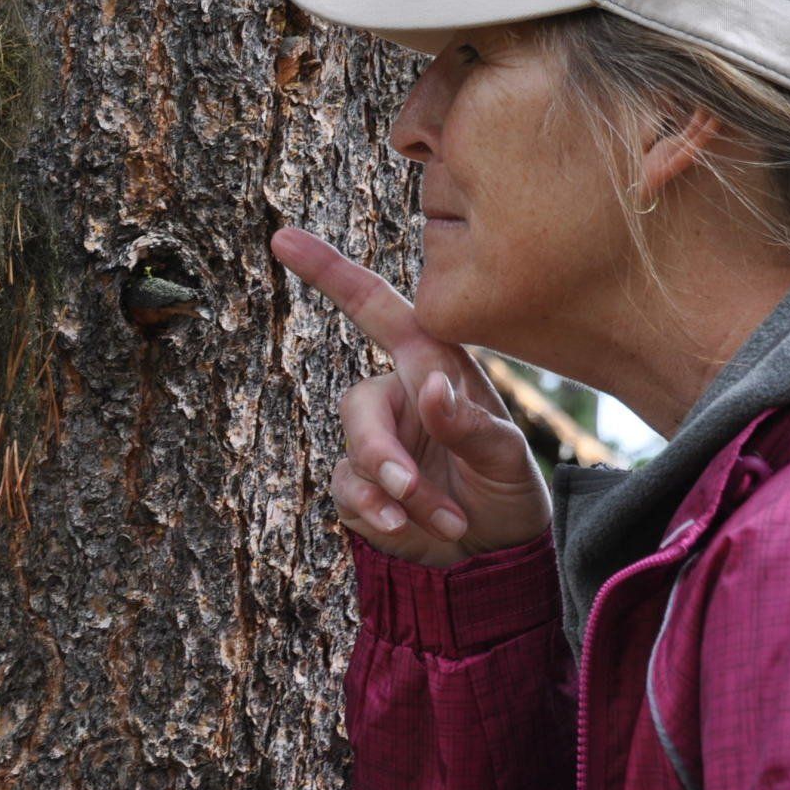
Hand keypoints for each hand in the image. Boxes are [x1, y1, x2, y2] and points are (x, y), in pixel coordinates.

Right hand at [270, 225, 551, 566]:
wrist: (495, 552)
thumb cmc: (507, 485)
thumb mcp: (507, 456)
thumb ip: (471, 424)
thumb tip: (430, 388)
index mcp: (431, 364)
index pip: (375, 307)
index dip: (329, 270)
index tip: (282, 237)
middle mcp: (396, 395)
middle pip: (357, 405)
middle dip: (381, 451)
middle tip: (409, 489)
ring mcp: (375, 441)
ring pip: (355, 455)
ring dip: (397, 492)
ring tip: (448, 520)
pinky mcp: (360, 487)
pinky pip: (348, 492)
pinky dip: (380, 514)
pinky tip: (410, 528)